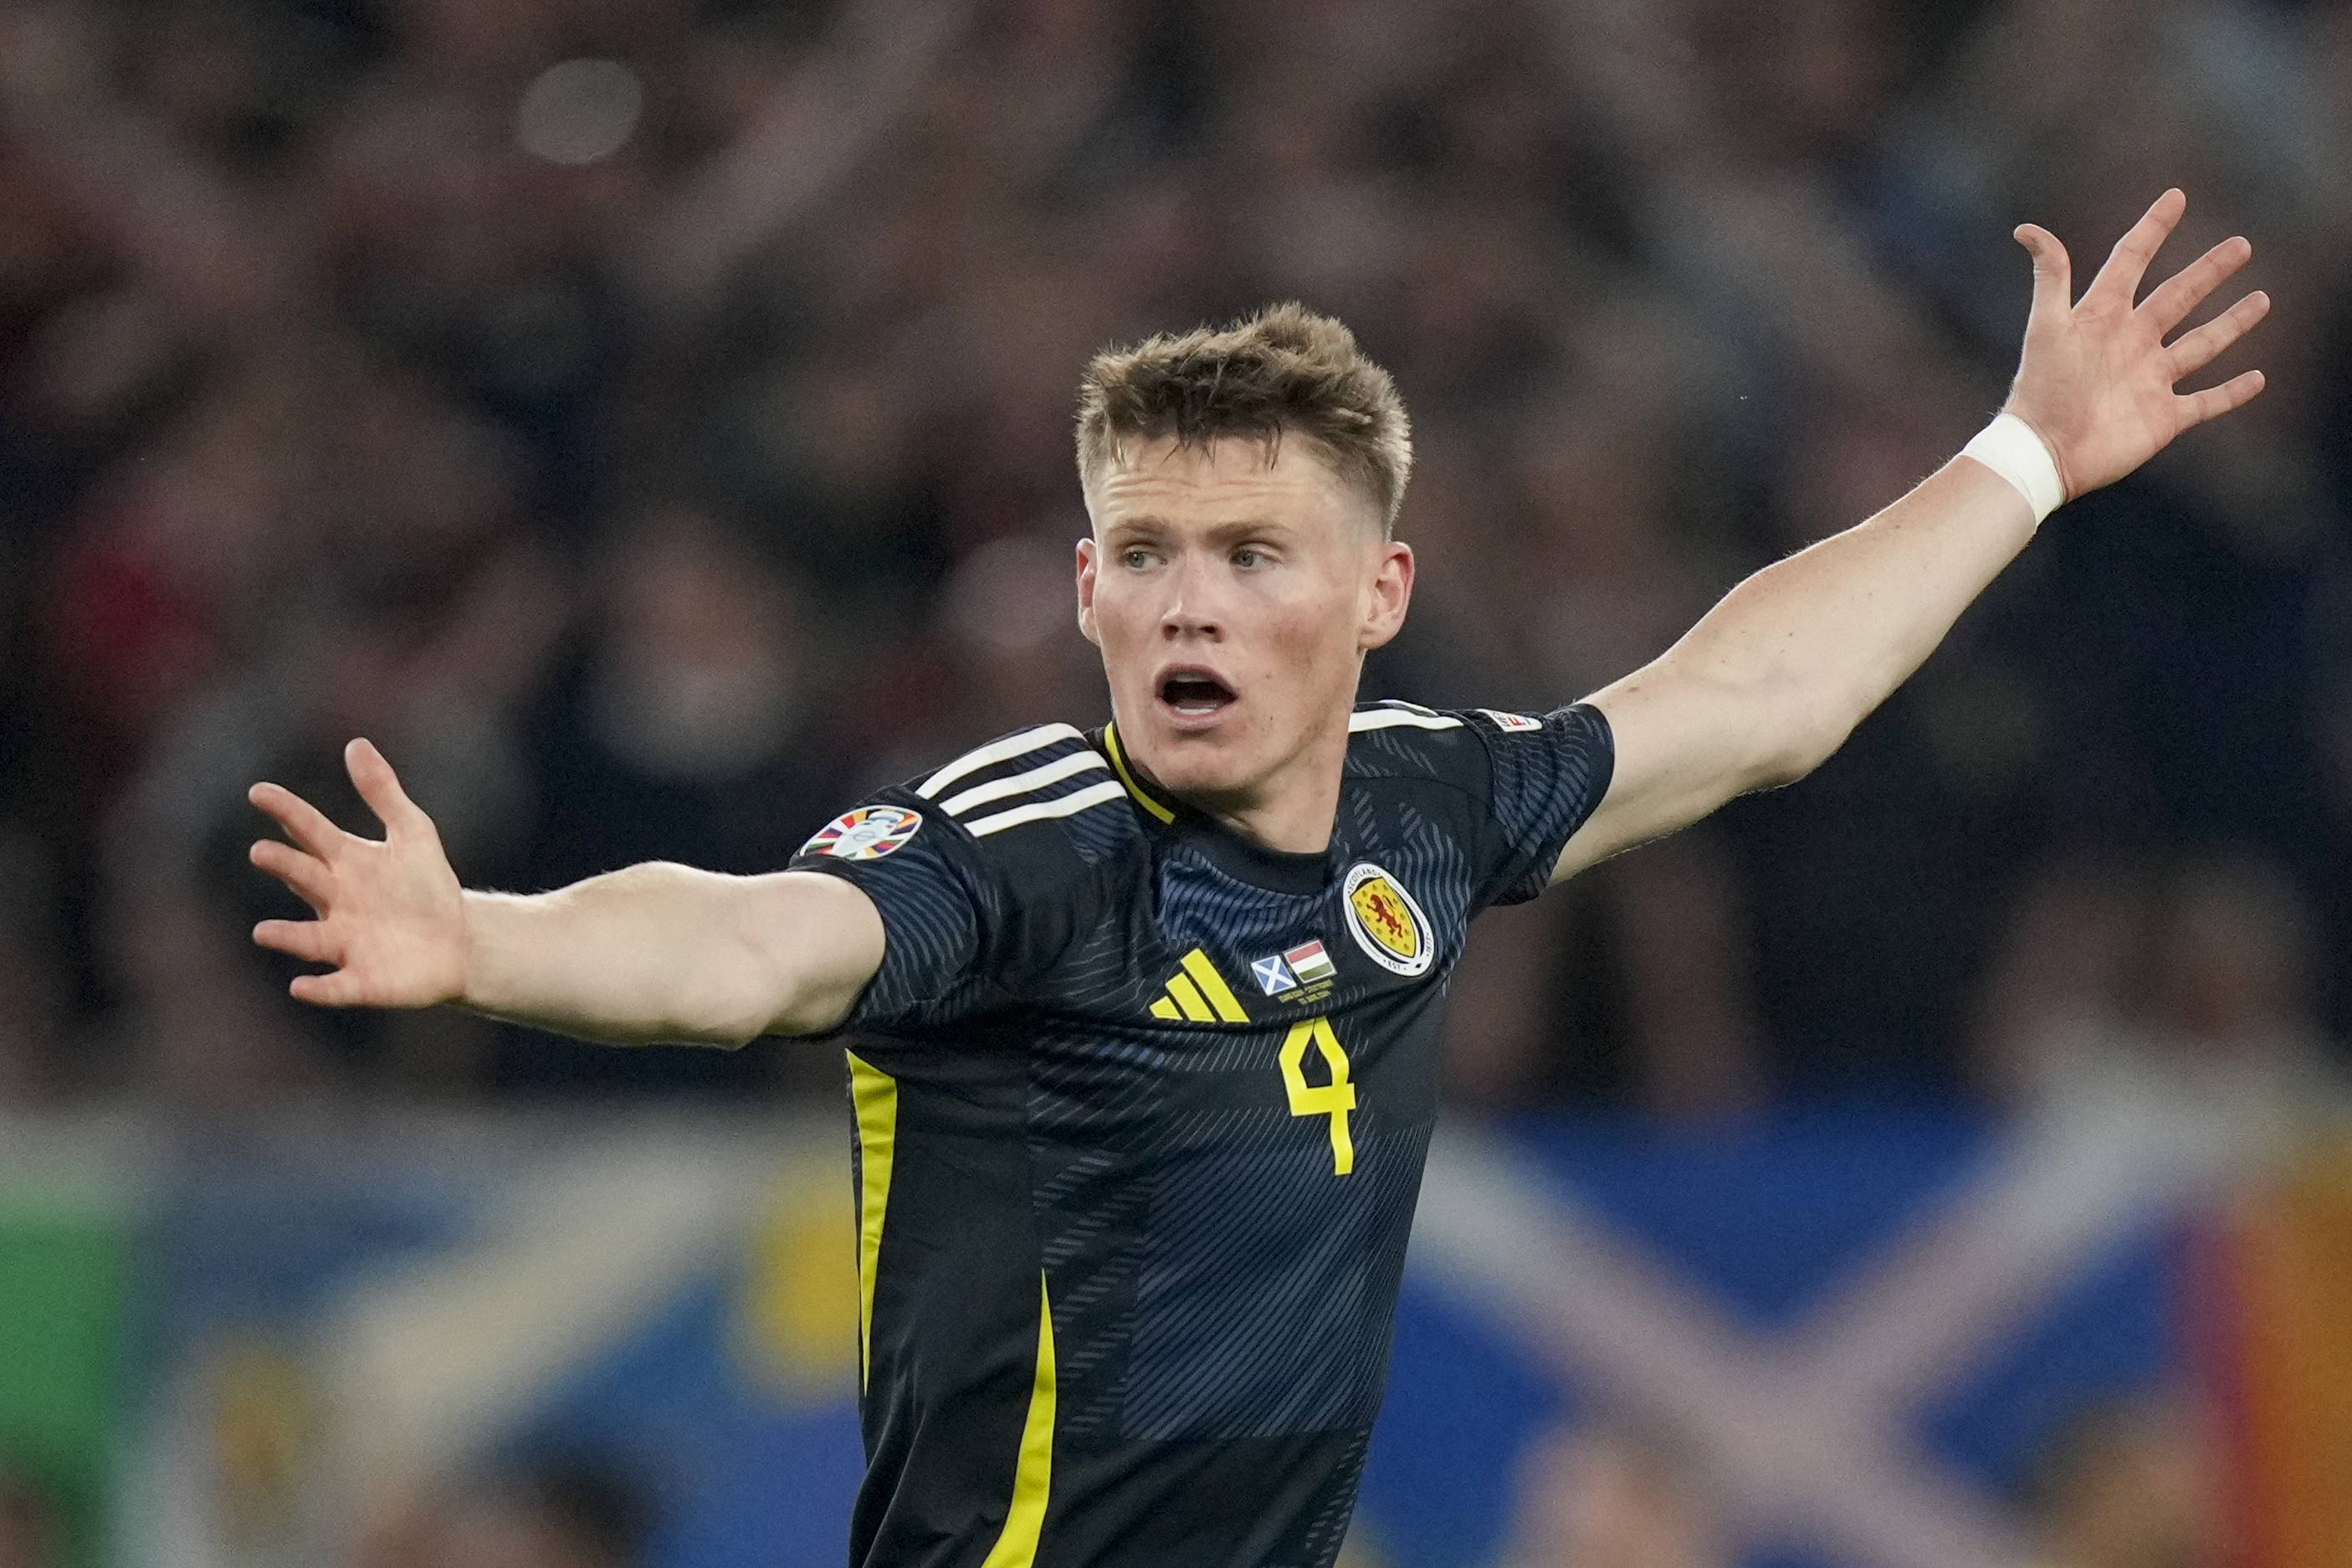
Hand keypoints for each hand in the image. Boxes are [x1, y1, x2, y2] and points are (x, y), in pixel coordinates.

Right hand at [248, 739, 467, 1007]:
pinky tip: (301, 987)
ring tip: (263, 932)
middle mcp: (335, 901)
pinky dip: (320, 989)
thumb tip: (355, 743)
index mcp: (344, 863)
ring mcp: (345, 942)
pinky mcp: (363, 980)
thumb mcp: (411, 832)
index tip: (260, 792)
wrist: (459, 941)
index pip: (309, 831)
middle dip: (284, 866)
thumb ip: (383, 792)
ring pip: (308, 940)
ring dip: (287, 937)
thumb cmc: (427, 886)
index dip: (286, 812)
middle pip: (305, 879)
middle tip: (261, 852)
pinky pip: (337, 987)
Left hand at [2004, 188, 2268, 499]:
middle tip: (2241, 245)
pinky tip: (2257, 378)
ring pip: (2201, 345)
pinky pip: (2206, 402)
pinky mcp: (2164, 418)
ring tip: (2261, 299)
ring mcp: (2150, 380)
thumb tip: (2027, 229)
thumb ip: (2049, 277)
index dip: (2153, 229)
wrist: (2045, 453)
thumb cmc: (2042, 390)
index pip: (2132, 261)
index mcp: (2103, 318)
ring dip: (2232, 323)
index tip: (2176, 197)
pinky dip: (2232, 393)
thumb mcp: (2047, 327)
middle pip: (2178, 297)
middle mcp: (2131, 344)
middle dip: (2209, 271)